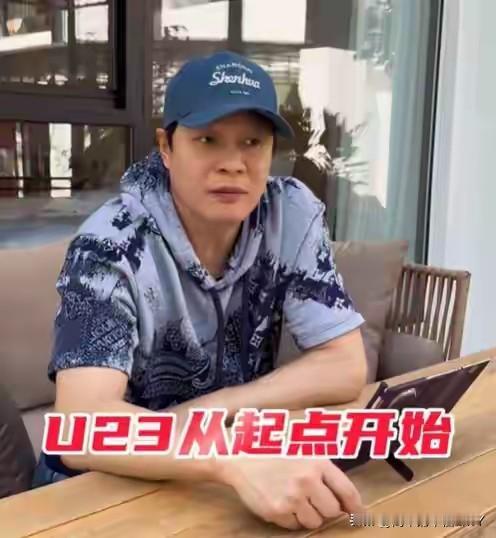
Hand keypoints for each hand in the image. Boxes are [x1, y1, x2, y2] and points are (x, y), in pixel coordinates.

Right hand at [217, 457, 363, 529]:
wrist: (241, 456)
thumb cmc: (274, 450)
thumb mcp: (303, 449)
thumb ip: (324, 469)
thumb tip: (347, 497)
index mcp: (317, 462)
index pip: (347, 491)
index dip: (356, 507)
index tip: (360, 515)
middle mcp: (307, 480)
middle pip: (332, 511)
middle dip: (326, 508)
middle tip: (314, 499)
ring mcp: (291, 497)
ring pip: (314, 521)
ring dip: (308, 514)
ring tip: (294, 497)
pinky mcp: (276, 511)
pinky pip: (294, 526)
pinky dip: (291, 519)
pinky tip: (282, 501)